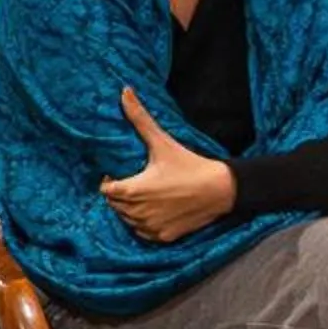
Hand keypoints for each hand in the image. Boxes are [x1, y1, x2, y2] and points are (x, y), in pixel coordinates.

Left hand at [99, 87, 237, 243]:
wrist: (221, 190)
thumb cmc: (190, 165)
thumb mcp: (162, 142)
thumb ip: (139, 118)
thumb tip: (124, 91)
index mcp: (132, 190)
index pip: (106, 190)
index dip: (111, 181)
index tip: (123, 174)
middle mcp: (137, 212)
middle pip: (116, 205)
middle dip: (122, 194)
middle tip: (138, 182)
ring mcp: (150, 227)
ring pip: (128, 220)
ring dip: (132, 210)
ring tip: (148, 195)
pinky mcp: (163, 237)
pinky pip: (143, 233)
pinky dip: (146, 224)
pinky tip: (158, 210)